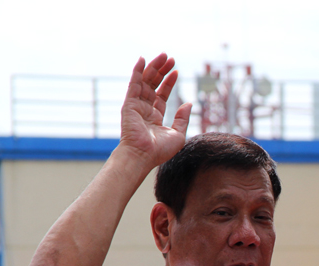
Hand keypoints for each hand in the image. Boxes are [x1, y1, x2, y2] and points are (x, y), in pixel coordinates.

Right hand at [119, 53, 191, 169]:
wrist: (143, 156)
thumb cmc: (160, 151)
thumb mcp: (178, 134)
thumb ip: (183, 119)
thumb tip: (189, 104)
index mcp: (154, 117)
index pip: (161, 95)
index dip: (169, 83)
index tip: (176, 72)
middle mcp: (144, 109)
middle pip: (153, 85)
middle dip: (162, 71)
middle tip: (170, 59)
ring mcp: (136, 106)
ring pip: (145, 81)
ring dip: (154, 68)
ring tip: (163, 56)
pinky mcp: (129, 103)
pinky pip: (133, 84)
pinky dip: (137, 71)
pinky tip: (143, 60)